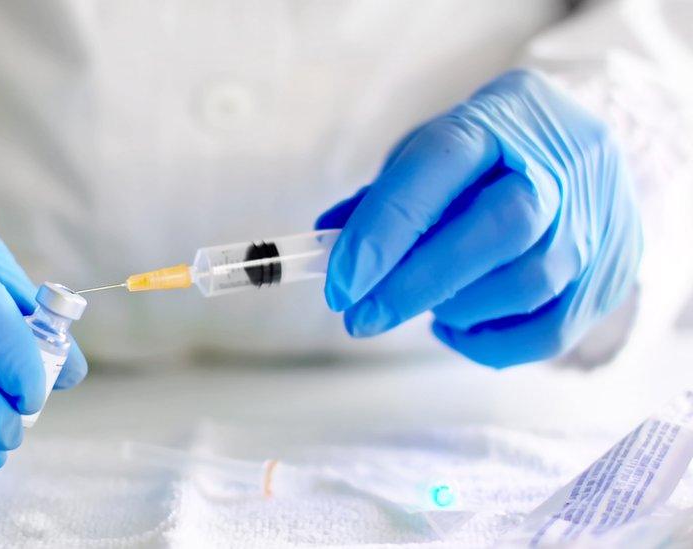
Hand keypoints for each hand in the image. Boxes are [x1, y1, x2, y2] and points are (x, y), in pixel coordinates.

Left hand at [317, 70, 641, 366]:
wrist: (580, 149)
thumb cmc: (489, 155)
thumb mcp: (433, 152)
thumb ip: (385, 197)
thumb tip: (330, 241)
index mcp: (501, 118)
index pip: (441, 164)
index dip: (385, 228)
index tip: (341, 283)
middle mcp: (561, 164)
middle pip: (500, 229)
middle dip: (418, 283)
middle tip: (361, 317)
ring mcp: (596, 218)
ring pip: (529, 284)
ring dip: (457, 309)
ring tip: (423, 306)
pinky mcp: (613, 268)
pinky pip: (553, 331)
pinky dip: (491, 344)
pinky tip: (455, 328)